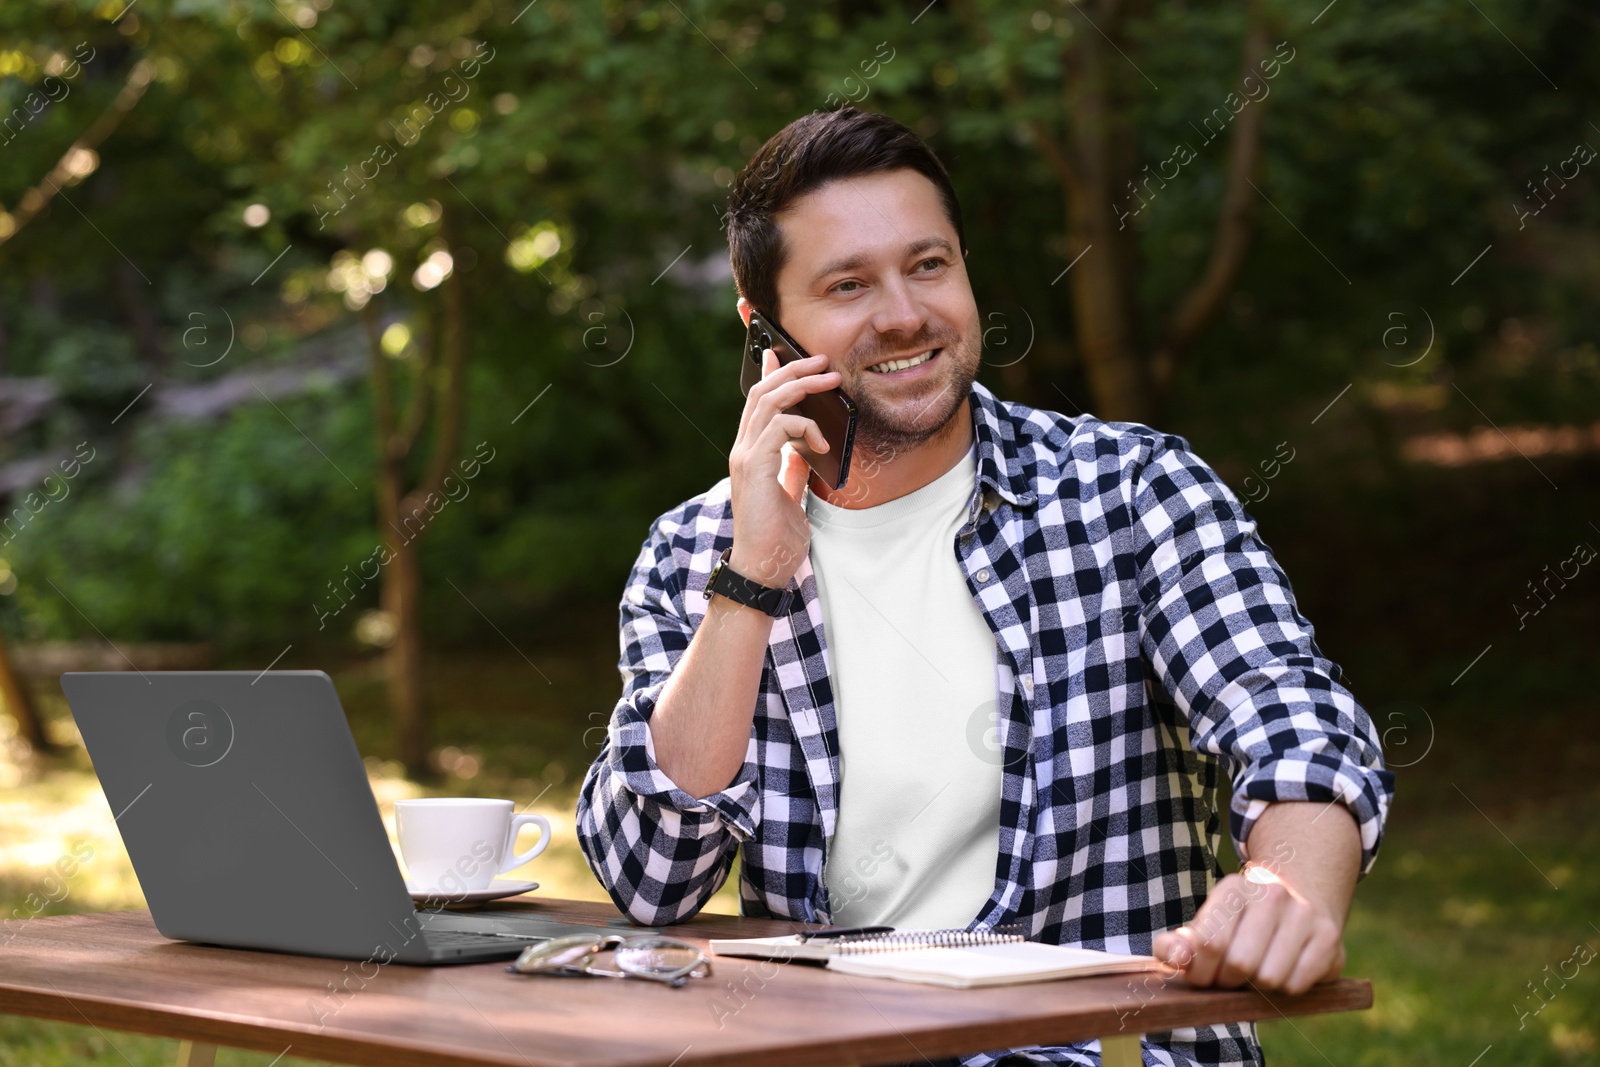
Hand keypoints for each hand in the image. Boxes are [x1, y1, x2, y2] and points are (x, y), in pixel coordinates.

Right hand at [726, 346, 840, 587]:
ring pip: (768, 402)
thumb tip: (802, 450)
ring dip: (801, 386)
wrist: (761, 568)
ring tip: (829, 380)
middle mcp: (743, 449)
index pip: (758, 402)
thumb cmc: (775, 538)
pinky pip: (778, 428)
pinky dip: (804, 426)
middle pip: (763, 392)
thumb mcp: (789, 495)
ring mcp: (745, 457)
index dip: (770, 373)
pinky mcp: (754, 468)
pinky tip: (821, 441)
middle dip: (793, 370)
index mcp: (751, 453)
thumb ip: (791, 469)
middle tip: (822, 361)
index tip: (785, 353)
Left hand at [1151, 868, 1346, 994]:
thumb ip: (1173, 946)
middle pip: (1240, 964)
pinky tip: (1285, 970)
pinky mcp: (1328, 937)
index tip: (1204, 976)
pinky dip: (1286, 989)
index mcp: (1233, 888)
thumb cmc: (1238, 927)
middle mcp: (1271, 892)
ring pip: (1270, 978)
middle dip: (1231, 981)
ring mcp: (1304, 912)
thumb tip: (1180, 958)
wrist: (1298, 902)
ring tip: (1259, 970)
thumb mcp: (1202, 928)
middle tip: (1234, 975)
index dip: (1202, 972)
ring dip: (1259, 987)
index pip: (1210, 942)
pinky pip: (1297, 985)